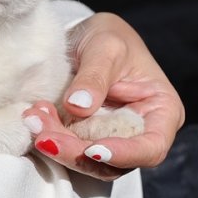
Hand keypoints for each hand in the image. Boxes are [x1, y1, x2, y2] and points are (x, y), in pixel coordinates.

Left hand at [22, 12, 184, 180]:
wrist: (87, 35)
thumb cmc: (109, 37)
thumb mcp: (106, 46)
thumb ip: (95, 76)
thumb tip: (79, 106)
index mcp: (162, 111)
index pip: (151, 147)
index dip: (124, 154)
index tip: (92, 149)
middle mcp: (142, 132)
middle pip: (115, 161)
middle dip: (77, 151)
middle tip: (45, 135)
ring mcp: (114, 140)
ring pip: (89, 162)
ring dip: (59, 147)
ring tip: (35, 120)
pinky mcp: (89, 140)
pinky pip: (71, 149)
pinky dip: (52, 138)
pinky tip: (36, 117)